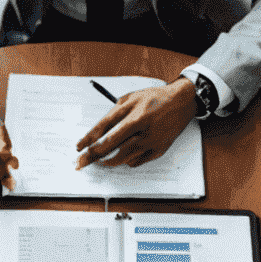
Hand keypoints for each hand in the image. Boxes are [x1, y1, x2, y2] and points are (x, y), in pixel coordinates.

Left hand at [75, 80, 194, 168]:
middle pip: (112, 147)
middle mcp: (144, 129)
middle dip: (93, 156)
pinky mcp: (159, 150)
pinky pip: (136, 162)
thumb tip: (97, 133)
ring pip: (123, 158)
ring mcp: (152, 142)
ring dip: (109, 160)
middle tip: (81, 163)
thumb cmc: (154, 99)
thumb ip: (114, 114)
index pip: (106, 130)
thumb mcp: (131, 98)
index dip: (89, 140)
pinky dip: (127, 161)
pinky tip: (124, 154)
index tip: (78, 148)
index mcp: (135, 114)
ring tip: (101, 160)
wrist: (182, 102)